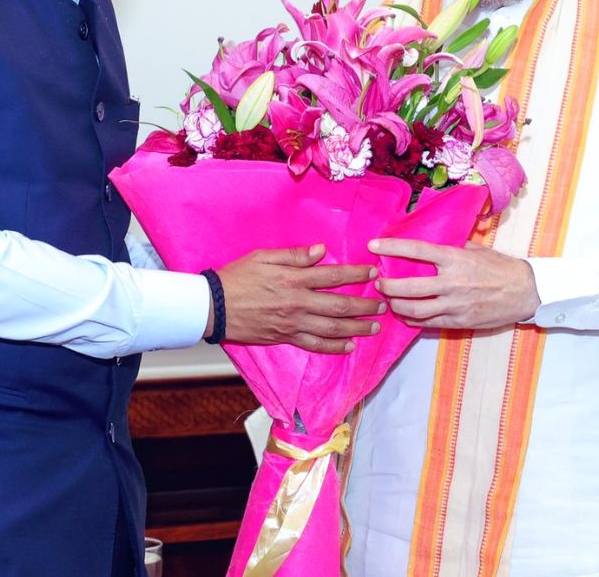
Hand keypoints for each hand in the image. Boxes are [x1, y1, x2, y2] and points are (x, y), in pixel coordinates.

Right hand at [215, 245, 381, 353]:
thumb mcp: (263, 256)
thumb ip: (294, 255)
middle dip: (365, 305)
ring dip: (357, 328)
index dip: (356, 275)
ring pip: (332, 328)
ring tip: (374, 327)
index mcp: (294, 279)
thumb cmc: (237, 276)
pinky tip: (348, 346)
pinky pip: (315, 345)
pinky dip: (334, 347)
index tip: (373, 273)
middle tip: (383, 304)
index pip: (333, 276)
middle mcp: (298, 302)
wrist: (215, 306)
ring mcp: (293, 323)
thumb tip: (321, 251)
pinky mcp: (285, 337)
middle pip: (339, 305)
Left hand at [369, 238, 540, 329]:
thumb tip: (431, 241)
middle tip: (378, 283)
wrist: (525, 292)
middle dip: (387, 286)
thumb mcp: (476, 249)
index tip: (373, 246)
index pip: (416, 250)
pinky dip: (412, 320)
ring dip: (396, 305)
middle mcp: (451, 282)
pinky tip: (405, 315)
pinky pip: (428, 323)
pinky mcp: (459, 321)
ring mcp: (454, 304)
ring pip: (414, 309)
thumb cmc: (500, 268)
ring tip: (389, 300)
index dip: (392, 247)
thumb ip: (452, 247)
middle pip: (408, 287)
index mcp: (455, 259)